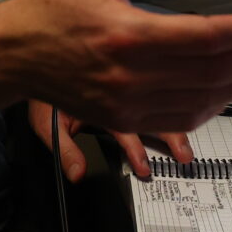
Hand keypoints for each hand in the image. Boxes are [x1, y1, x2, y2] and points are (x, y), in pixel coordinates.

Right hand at [0, 0, 231, 133]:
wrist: (14, 53)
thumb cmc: (55, 8)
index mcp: (129, 35)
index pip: (207, 37)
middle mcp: (131, 76)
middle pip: (214, 72)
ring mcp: (128, 104)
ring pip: (205, 100)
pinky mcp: (124, 119)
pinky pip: (182, 119)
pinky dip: (216, 105)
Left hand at [28, 100, 192, 180]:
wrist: (44, 57)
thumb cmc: (47, 91)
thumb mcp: (46, 120)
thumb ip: (64, 149)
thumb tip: (77, 173)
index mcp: (100, 103)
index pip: (124, 128)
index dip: (135, 150)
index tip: (145, 168)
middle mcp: (119, 94)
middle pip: (151, 115)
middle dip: (170, 137)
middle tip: (183, 156)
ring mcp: (128, 87)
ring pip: (159, 103)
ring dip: (175, 124)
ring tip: (185, 145)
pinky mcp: (129, 84)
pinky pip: (156, 93)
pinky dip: (174, 103)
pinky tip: (188, 113)